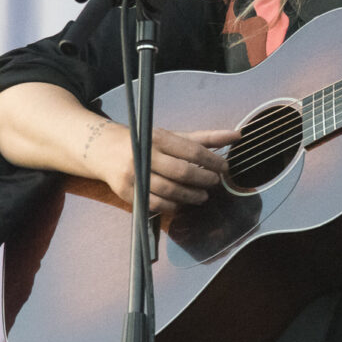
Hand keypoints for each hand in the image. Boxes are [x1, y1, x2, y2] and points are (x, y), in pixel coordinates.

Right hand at [85, 121, 240, 214]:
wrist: (104, 150)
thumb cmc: (146, 143)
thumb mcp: (173, 136)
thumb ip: (205, 138)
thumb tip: (236, 135)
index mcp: (158, 138)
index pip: (191, 151)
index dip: (212, 161)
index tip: (225, 168)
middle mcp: (145, 156)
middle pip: (182, 172)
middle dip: (203, 180)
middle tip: (214, 183)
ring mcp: (135, 175)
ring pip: (170, 191)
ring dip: (191, 196)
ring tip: (203, 196)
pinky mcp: (127, 192)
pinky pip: (156, 204)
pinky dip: (173, 206)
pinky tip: (183, 204)